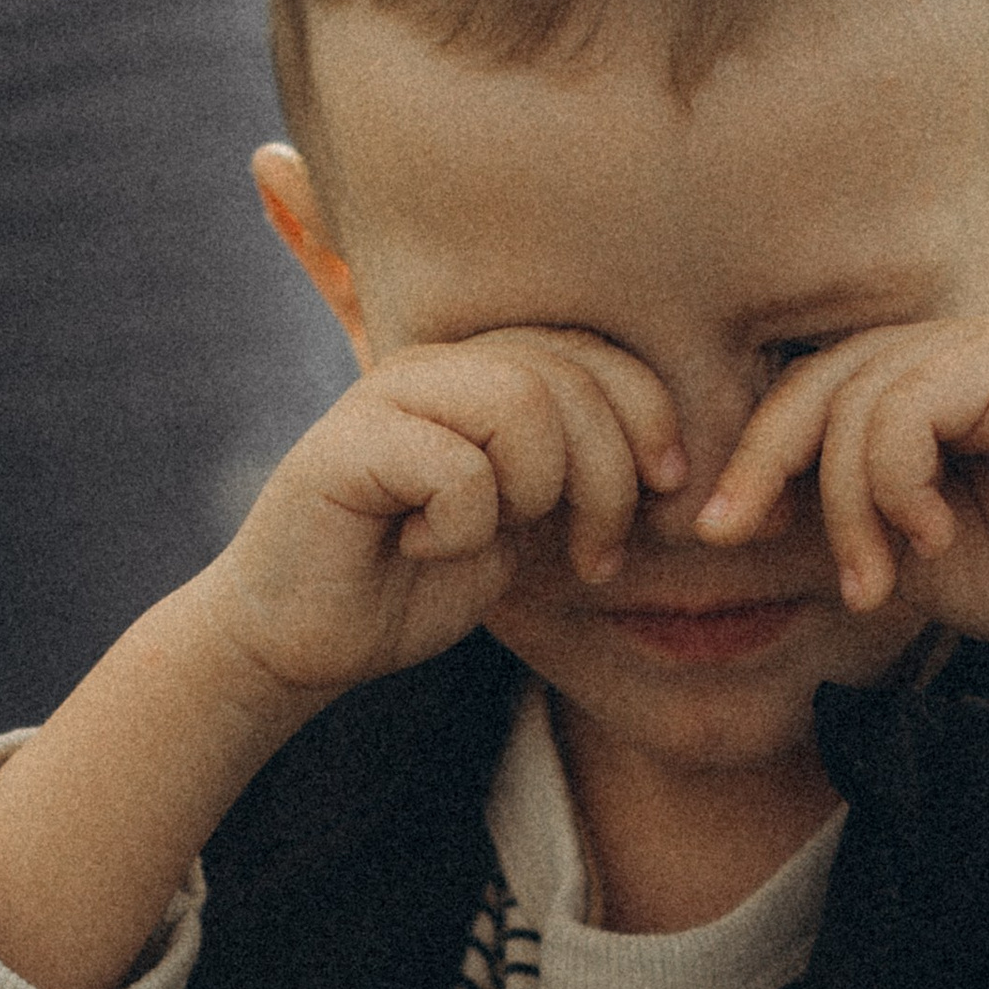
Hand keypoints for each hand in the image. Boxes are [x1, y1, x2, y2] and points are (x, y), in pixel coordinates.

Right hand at [199, 330, 689, 710]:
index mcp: (487, 368)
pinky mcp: (344, 444)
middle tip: (592, 554)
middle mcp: (441, 362)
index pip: (600, 351)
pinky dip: (464, 528)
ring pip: (522, 404)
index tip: (664, 493)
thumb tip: (680, 461)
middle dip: (609, 478)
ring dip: (539, 493)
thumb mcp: (529, 523)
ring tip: (504, 537)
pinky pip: (458, 469)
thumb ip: (585, 474)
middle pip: (570, 375)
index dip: (651, 418)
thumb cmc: (419, 579)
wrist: (308, 637)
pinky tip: (422, 544)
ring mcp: (388, 395)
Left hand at [701, 310, 988, 839]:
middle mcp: (949, 344)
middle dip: (765, 465)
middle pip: (816, 380)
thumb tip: (714, 512)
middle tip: (736, 537)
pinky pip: (907, 406)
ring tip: (876, 578)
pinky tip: (932, 534)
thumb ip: (818, 512)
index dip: (752, 452)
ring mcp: (985, 346)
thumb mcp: (887, 546)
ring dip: (844, 504)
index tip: (720, 529)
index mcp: (918, 374)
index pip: (807, 388)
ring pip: (855, 400)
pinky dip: (896, 481)